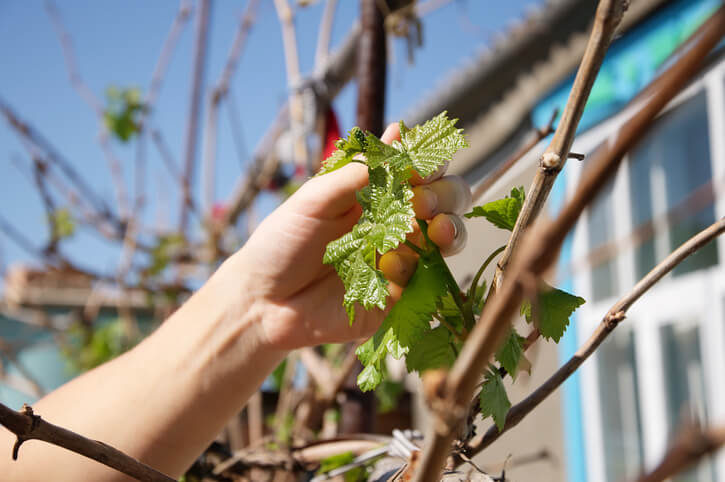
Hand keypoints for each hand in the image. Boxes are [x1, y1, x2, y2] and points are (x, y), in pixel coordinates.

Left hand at [232, 123, 470, 349]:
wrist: (262, 301)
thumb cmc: (282, 242)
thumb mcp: (316, 199)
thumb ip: (360, 171)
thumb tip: (399, 129)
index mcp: (376, 192)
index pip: (422, 168)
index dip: (430, 164)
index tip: (418, 168)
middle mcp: (394, 221)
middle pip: (447, 198)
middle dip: (445, 195)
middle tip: (421, 202)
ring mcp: (401, 257)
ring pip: (449, 237)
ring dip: (450, 228)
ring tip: (435, 230)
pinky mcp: (399, 295)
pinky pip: (425, 278)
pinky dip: (411, 267)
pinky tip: (386, 266)